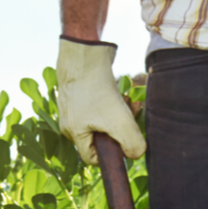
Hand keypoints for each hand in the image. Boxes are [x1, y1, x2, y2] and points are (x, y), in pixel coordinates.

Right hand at [56, 37, 146, 164]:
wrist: (85, 50)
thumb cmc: (97, 88)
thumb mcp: (120, 122)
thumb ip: (132, 144)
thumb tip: (136, 154)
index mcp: (73, 133)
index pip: (92, 158)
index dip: (111, 156)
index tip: (125, 142)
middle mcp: (70, 121)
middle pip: (101, 138)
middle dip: (121, 131)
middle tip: (132, 117)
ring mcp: (75, 106)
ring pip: (104, 120)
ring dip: (121, 115)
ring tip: (130, 103)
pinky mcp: (82, 92)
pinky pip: (102, 106)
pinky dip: (115, 103)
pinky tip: (124, 94)